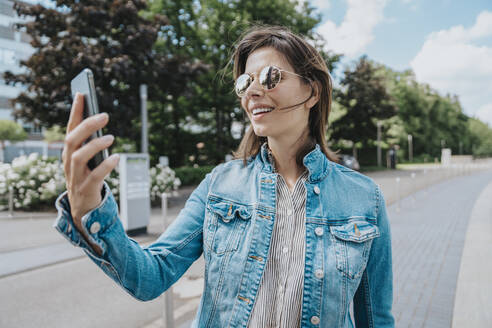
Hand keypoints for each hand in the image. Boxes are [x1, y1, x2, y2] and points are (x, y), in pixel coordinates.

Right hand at [62, 92, 118, 227]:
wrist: (83, 211)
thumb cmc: (88, 179)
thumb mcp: (89, 160)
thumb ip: (92, 144)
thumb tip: (102, 123)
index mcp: (69, 154)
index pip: (70, 129)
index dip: (75, 112)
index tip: (81, 93)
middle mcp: (68, 164)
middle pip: (72, 140)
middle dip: (87, 126)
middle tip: (105, 115)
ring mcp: (75, 178)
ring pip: (79, 157)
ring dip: (95, 145)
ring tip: (111, 137)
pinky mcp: (85, 190)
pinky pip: (94, 176)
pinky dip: (106, 166)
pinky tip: (117, 157)